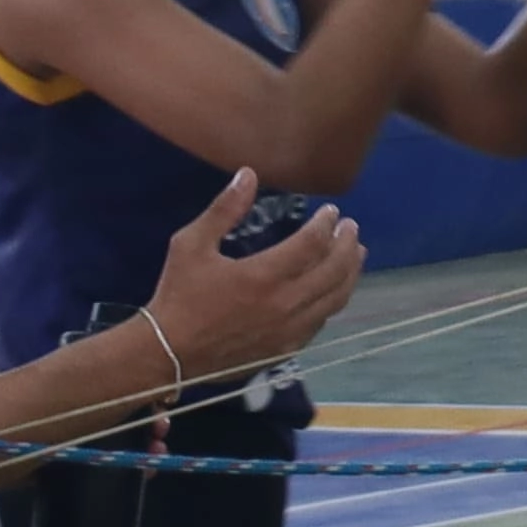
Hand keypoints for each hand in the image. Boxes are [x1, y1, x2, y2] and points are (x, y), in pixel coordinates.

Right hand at [147, 172, 361, 376]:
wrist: (170, 352)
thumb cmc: (179, 294)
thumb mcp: (191, 244)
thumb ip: (224, 210)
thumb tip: (248, 174)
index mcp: (264, 275)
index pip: (312, 243)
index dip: (327, 224)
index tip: (333, 212)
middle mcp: (285, 303)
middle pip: (334, 270)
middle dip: (347, 245)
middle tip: (351, 228)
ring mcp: (290, 330)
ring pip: (335, 298)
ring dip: (350, 273)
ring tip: (356, 254)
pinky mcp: (287, 349)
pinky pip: (321, 321)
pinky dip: (333, 301)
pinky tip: (333, 290)